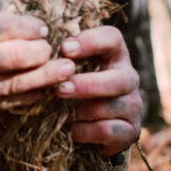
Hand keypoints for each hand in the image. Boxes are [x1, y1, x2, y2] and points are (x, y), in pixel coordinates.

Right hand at [0, 5, 76, 126]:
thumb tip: (17, 23)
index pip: (4, 28)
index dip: (31, 28)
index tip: (43, 28)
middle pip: (15, 58)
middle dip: (43, 53)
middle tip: (55, 49)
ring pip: (14, 87)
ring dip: (44, 78)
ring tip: (65, 71)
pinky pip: (1, 105)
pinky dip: (23, 97)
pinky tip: (38, 90)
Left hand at [55, 25, 140, 156]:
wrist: (88, 128)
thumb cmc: (72, 88)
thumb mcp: (68, 70)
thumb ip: (59, 59)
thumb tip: (37, 51)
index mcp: (113, 54)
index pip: (112, 38)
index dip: (91, 41)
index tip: (64, 49)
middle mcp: (128, 77)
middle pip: (120, 78)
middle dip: (88, 85)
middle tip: (60, 89)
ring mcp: (133, 105)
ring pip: (114, 106)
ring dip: (83, 110)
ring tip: (61, 114)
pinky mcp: (130, 130)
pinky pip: (110, 130)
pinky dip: (87, 131)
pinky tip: (71, 130)